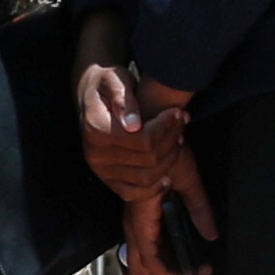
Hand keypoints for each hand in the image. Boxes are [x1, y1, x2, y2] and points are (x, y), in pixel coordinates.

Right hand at [77, 60, 186, 198]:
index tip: (177, 113)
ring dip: (169, 161)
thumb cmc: (107, 85)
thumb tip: (134, 125)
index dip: (166, 127)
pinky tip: (167, 175)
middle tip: (182, 122)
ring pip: (146, 177)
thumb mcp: (115, 80)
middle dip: (171, 140)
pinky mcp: (107, 180)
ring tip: (178, 140)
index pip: (143, 140)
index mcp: (96, 130)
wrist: (92, 96)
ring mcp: (101, 170)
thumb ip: (124, 99)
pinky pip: (133, 193)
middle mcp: (96, 154)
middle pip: (148, 159)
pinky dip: (154, 189)